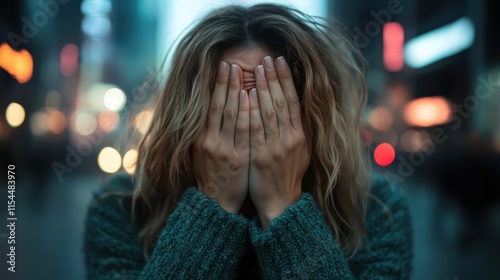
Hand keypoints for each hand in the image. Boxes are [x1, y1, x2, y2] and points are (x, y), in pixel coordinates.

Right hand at [193, 62, 249, 213]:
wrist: (216, 204)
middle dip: (226, 83)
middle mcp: (210, 141)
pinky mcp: (238, 159)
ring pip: (232, 116)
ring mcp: (224, 150)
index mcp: (201, 138)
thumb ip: (207, 130)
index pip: (210, 106)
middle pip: (219, 106)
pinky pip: (245, 132)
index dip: (216, 85)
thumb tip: (214, 104)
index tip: (223, 66)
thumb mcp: (203, 151)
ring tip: (244, 74)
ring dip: (238, 93)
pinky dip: (249, 113)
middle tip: (232, 63)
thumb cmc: (212, 174)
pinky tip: (253, 98)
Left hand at [248, 56, 310, 227]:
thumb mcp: (300, 151)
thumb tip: (296, 105)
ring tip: (257, 69)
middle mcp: (290, 139)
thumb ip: (298, 129)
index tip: (280, 61)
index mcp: (300, 135)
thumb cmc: (287, 174)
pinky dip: (252, 110)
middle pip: (281, 102)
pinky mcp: (261, 156)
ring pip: (269, 112)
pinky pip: (256, 129)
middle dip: (274, 78)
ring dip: (263, 88)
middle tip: (267, 58)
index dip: (286, 80)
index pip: (292, 101)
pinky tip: (247, 94)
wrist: (280, 201)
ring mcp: (276, 147)